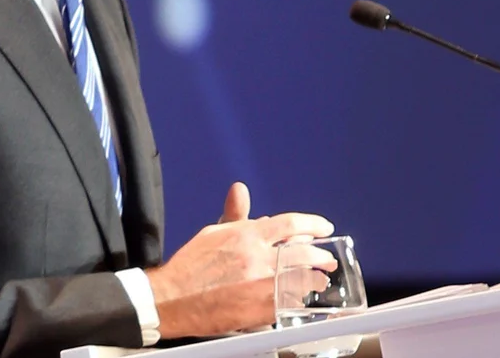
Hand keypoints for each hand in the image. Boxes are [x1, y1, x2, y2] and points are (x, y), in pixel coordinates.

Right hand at [142, 183, 333, 338]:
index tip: (324, 228)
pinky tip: (301, 298)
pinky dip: (299, 299)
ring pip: (301, 280)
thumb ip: (235, 214)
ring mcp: (260, 285)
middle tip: (327, 258)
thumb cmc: (190, 267)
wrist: (172, 299)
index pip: (290, 224)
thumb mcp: (213, 233)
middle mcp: (257, 258)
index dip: (313, 224)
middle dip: (320, 255)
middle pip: (303, 253)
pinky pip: (290, 303)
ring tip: (319, 279)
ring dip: (315, 279)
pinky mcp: (259, 310)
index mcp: (246, 235)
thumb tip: (240, 190)